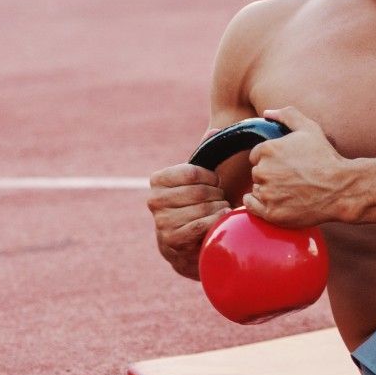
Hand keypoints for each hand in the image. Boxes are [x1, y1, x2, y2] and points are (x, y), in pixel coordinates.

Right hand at [147, 163, 229, 279]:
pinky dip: (215, 221)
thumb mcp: (195, 181)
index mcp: (157, 180)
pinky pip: (201, 225)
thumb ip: (203, 157)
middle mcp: (154, 200)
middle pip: (199, 191)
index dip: (211, 178)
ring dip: (219, 208)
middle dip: (217, 195)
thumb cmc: (193, 205)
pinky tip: (221, 218)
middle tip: (220, 199)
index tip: (215, 183)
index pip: (192, 172)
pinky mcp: (172, 239)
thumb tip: (212, 131)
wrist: (184, 243)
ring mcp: (162, 221)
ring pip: (202, 208)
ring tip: (220, 209)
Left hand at [244, 107, 353, 228]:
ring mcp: (267, 193)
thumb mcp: (310, 129)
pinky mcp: (271, 213)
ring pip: (257, 189)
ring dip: (267, 190)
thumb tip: (267, 113)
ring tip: (289, 191)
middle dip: (270, 174)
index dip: (271, 160)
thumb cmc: (326, 158)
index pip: (256, 156)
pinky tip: (272, 201)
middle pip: (257, 173)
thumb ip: (287, 115)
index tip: (284, 165)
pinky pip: (252, 206)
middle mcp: (263, 171)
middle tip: (290, 178)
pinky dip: (258, 204)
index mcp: (267, 150)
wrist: (341, 189)